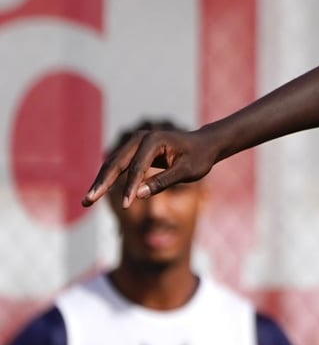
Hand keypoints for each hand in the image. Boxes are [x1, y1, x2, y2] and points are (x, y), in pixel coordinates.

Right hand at [82, 128, 218, 207]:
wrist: (204, 145)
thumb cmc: (199, 158)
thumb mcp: (187, 172)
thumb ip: (163, 181)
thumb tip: (138, 195)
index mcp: (154, 140)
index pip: (137, 168)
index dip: (130, 188)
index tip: (126, 206)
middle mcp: (141, 138)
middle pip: (116, 163)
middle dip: (102, 184)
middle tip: (88, 201)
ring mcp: (135, 142)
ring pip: (113, 164)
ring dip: (100, 182)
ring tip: (87, 200)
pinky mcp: (134, 150)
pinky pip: (118, 165)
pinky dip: (108, 178)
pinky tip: (98, 191)